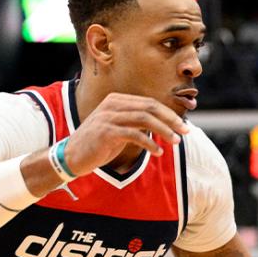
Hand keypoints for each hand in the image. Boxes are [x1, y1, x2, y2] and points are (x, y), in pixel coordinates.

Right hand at [63, 93, 189, 175]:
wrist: (72, 156)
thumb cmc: (99, 144)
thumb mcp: (119, 128)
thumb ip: (137, 123)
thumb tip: (165, 124)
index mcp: (117, 100)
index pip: (149, 103)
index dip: (168, 113)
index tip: (183, 125)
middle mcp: (112, 104)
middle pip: (150, 107)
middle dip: (171, 119)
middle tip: (185, 131)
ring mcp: (108, 117)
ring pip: (144, 119)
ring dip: (163, 131)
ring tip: (175, 141)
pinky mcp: (106, 132)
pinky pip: (134, 134)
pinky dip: (150, 143)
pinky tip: (158, 151)